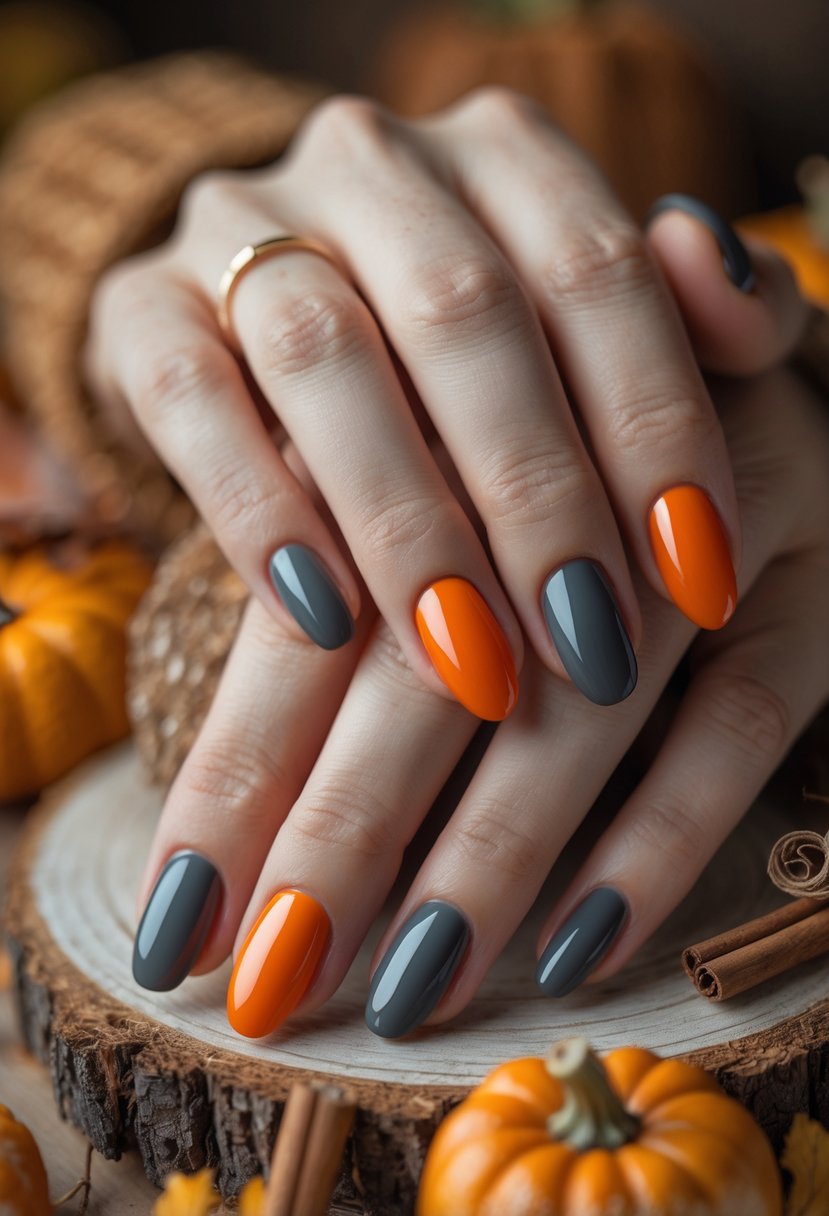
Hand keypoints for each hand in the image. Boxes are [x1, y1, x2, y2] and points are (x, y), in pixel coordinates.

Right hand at [85, 90, 805, 717]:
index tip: (699, 579)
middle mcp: (371, 164)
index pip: (599, 271)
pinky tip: (321, 620)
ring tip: (473, 667)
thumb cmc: (451, 352)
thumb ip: (673, 324)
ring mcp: (240, 224)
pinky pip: (190, 403)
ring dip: (410, 528)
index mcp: (500, 153)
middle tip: (591, 651)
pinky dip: (259, 514)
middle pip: (464, 316)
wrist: (256, 317)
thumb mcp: (568, 327)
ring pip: (327, 360)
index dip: (657, 428)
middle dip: (538, 499)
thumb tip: (751, 319)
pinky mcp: (139, 307)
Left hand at [132, 362, 828, 1036]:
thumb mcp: (428, 497)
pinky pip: (741, 720)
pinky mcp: (804, 585)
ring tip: (412, 987)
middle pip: (432, 659)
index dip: (239, 768)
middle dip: (345, 829)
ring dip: (492, 850)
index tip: (176, 917)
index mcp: (433, 426)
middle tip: (274, 976)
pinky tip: (576, 950)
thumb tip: (231, 814)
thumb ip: (337, 608)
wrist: (737, 363)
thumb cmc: (544, 464)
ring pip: (586, 699)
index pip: (310, 617)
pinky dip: (658, 837)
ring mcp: (693, 525)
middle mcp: (558, 463)